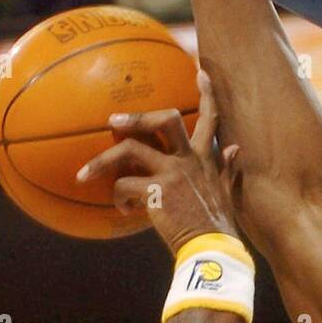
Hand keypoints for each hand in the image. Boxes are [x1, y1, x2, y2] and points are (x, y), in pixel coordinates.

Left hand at [76, 70, 239, 256]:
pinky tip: (121, 210)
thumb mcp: (226, 192)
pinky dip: (118, 198)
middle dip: (137, 117)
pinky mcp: (157, 192)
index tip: (200, 72)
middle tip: (113, 120)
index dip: (207, 95)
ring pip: (130, 149)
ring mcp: (172, 173)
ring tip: (85, 174)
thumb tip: (235, 149)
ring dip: (103, 160)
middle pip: (165, 119)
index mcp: (206, 159)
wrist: (213, 250)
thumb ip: (227, 168)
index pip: (211, 119)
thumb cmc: (218, 227)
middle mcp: (188, 160)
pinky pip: (125, 186)